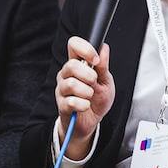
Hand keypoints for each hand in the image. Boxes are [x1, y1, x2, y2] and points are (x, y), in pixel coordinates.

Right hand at [55, 37, 114, 158]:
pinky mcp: (62, 105)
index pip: (73, 45)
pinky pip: (71, 102)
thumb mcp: (106, 82)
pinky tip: (85, 106)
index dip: (84, 48)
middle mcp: (66, 74)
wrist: (91, 122)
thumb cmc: (97, 100)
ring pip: (71, 84)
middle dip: (89, 75)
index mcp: (77, 64)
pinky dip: (83, 105)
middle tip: (94, 82)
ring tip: (90, 96)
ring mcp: (62, 89)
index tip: (95, 59)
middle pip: (71, 65)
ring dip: (87, 92)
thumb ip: (103, 66)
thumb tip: (104, 49)